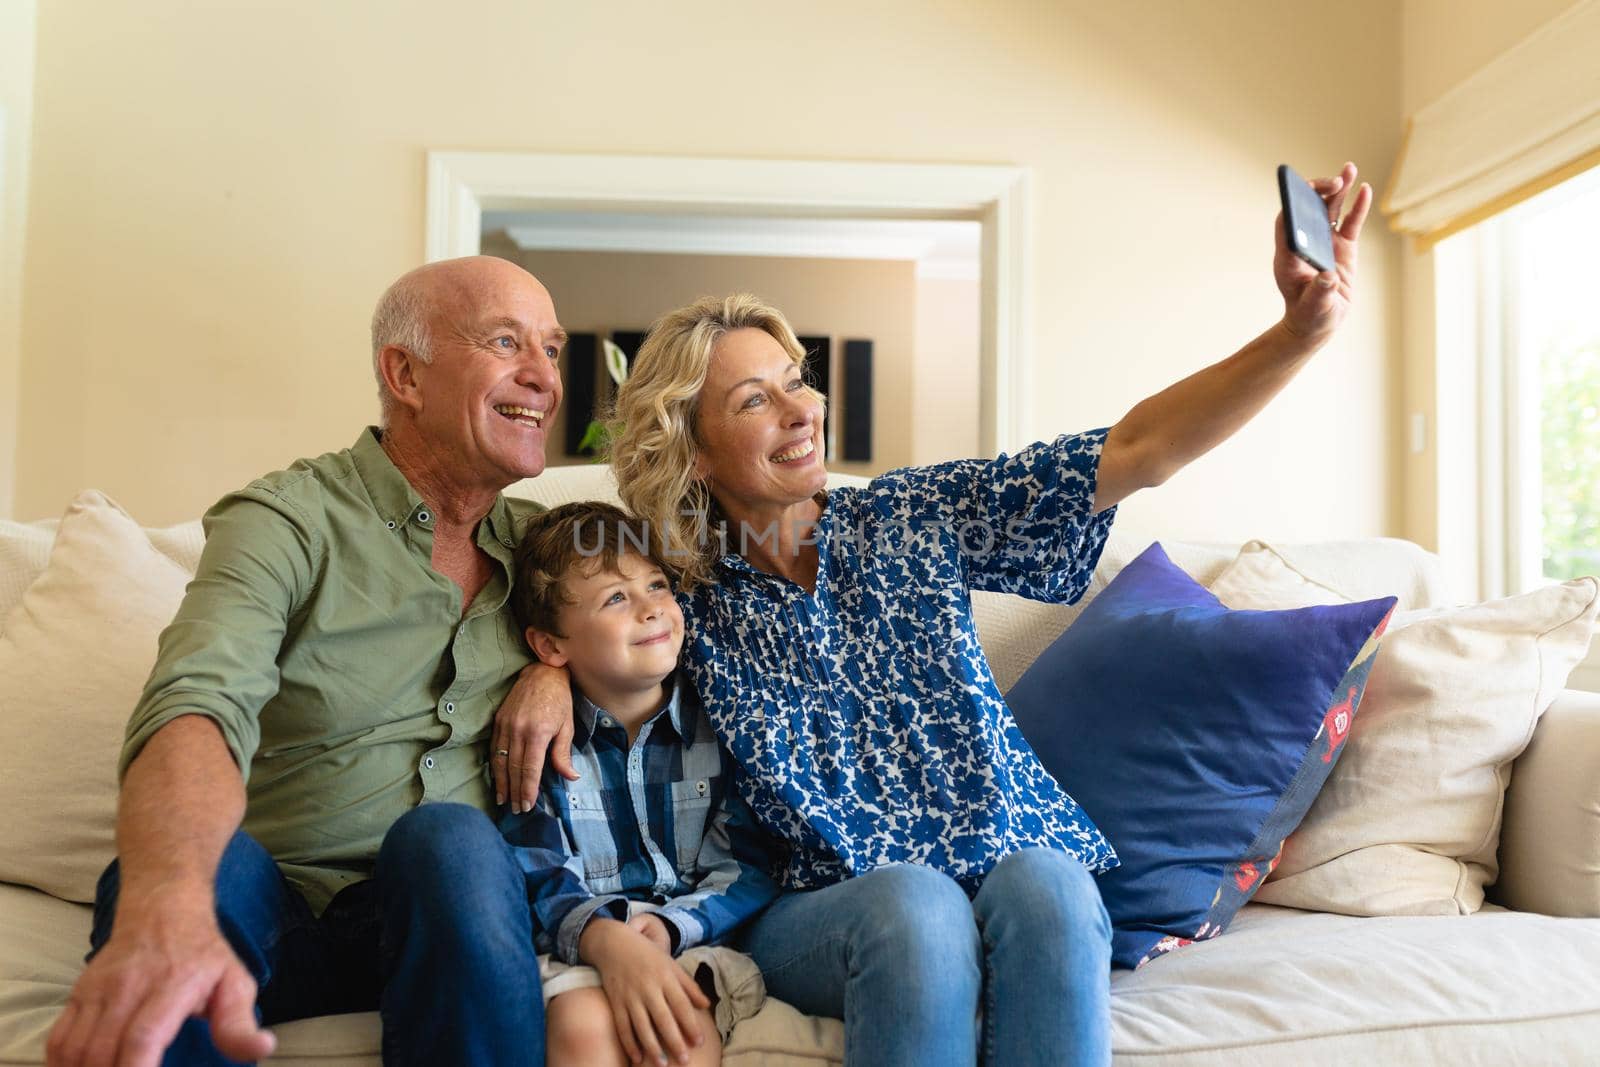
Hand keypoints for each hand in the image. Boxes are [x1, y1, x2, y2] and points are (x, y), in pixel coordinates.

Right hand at [45, 897, 273, 1066]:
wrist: (162, 909)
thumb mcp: (235, 982)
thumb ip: (239, 1023)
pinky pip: (58, 1041)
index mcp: (172, 986)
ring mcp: (98, 990)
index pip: (142, 1039)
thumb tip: (262, 1049)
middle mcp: (128, 987)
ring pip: (75, 1050)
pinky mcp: (77, 994)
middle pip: (102, 1053)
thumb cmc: (203, 954)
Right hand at [492, 660, 578, 811]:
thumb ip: (563, 753)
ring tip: (503, 800)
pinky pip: (494, 748)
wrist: (542, 673)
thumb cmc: (559, 700)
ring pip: (500, 760)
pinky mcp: (498, 720)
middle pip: (513, 768)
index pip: (529, 769)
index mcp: (538, 733)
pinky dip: (494, 766)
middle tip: (516, 809)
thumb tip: (571, 777)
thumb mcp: (567, 726)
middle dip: (514, 791)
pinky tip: (497, 778)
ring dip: (501, 783)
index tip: (527, 805)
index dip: (527, 789)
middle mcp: (518, 730)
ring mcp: (506, 725)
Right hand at [580, 919, 709, 1066]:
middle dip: (675, 1041)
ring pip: (643, 1026)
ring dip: (653, 1047)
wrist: (614, 944)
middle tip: (685, 1060)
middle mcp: (649, 988)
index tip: (700, 1042)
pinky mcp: (615, 1002)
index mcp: (666, 977)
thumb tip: (707, 1005)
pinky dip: (629, 1043)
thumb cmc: (647, 955)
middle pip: (663, 1019)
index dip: (691, 1024)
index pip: (681, 1005)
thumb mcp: (671, 965)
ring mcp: (630, 996)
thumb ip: (689, 986)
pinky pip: (623, 1026)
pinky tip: (637, 1058)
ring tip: (662, 1065)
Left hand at [1274, 161, 1373, 343]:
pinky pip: (1350, 223)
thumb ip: (1321, 291)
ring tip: (1349, 169)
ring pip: (1330, 210)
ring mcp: (1325, 243)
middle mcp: (1306, 243)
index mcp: (1289, 256)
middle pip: (1309, 208)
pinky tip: (1365, 190)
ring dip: (1339, 189)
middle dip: (1321, 191)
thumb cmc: (1310, 315)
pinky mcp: (1343, 247)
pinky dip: (1358, 207)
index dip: (1294, 204)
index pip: (1286, 222)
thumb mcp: (1315, 306)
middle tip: (1336, 181)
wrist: (1320, 323)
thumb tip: (1328, 277)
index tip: (1308, 193)